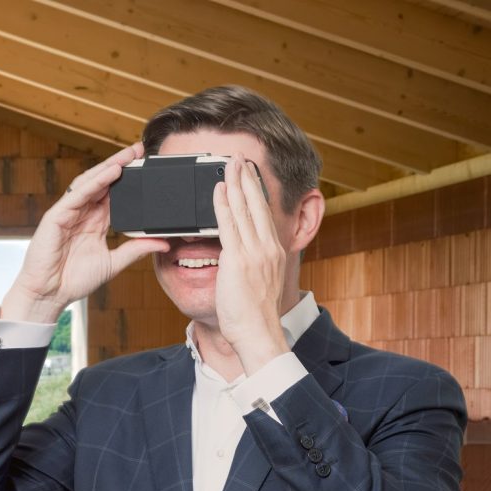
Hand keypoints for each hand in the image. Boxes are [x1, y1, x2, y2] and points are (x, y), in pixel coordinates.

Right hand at [0, 142, 169, 322]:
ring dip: (108, 167)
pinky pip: (77, 195)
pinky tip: (111, 173)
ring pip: (89, 183)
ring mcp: (68, 213)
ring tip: (127, 156)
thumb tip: (163, 244)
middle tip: (140, 150)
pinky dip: (94, 183)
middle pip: (102, 182)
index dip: (128, 180)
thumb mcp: (113, 263)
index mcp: (94, 222)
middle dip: (120, 165)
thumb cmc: (73, 280)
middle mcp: (82, 213)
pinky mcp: (56, 216)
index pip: (114, 194)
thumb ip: (136, 251)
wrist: (49, 295)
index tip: (147, 167)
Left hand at [212, 156, 289, 371]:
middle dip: (248, 179)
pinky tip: (217, 190)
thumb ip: (250, 265)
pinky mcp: (239, 259)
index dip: (256, 192)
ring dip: (235, 184)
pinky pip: (229, 225)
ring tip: (228, 164)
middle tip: (240, 158)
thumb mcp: (258, 283)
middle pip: (256, 205)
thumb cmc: (253, 315)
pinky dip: (223, 204)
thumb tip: (237, 257)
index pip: (263, 214)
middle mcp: (266, 247)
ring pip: (243, 209)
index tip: (251, 175)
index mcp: (272, 251)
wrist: (257, 332)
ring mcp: (254, 251)